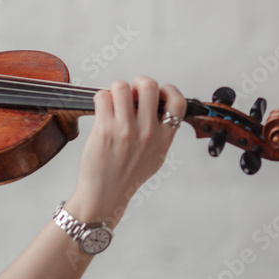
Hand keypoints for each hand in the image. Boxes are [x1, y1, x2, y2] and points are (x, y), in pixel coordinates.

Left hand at [69, 76, 185, 226]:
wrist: (104, 195)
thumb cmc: (126, 176)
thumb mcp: (155, 157)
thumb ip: (160, 133)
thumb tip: (159, 108)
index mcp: (163, 138)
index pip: (177, 102)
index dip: (167, 90)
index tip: (157, 94)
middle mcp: (147, 132)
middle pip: (149, 85)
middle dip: (138, 83)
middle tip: (131, 95)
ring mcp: (125, 130)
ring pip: (121, 86)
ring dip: (115, 90)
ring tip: (113, 103)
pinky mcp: (104, 129)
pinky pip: (102, 97)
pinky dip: (100, 98)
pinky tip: (101, 110)